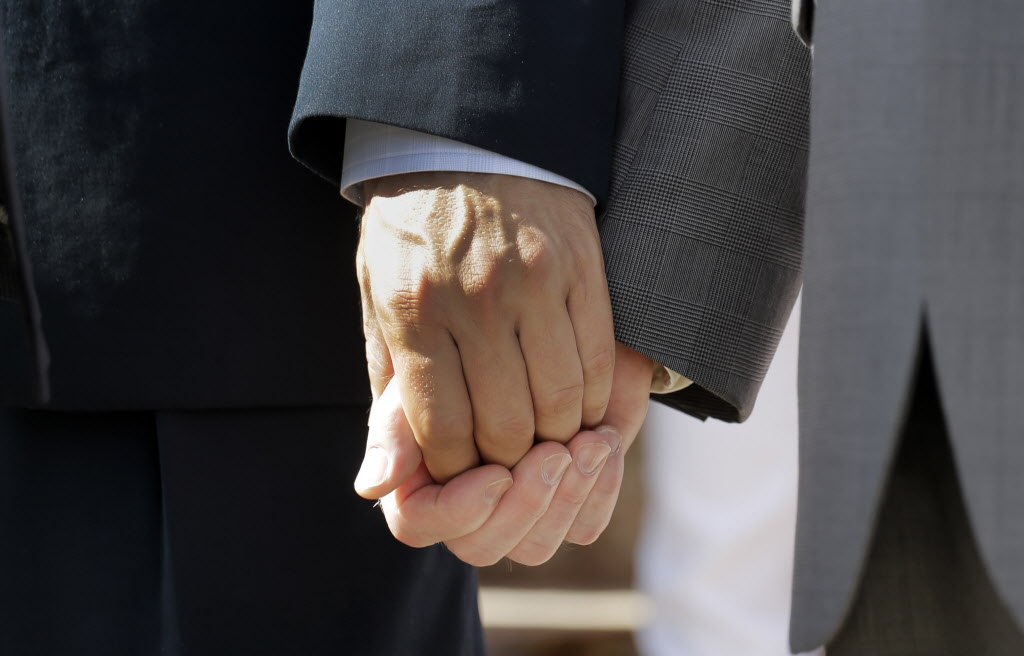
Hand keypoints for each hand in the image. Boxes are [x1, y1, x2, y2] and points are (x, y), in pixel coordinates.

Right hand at [354, 342, 653, 565]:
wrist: (543, 304)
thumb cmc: (471, 328)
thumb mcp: (431, 358)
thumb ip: (400, 422)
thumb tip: (373, 485)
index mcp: (418, 474)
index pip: (421, 524)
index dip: (458, 509)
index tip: (497, 473)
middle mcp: (466, 503)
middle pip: (481, 547)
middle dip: (523, 505)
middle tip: (557, 452)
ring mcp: (518, 507)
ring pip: (537, 545)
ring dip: (565, 498)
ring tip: (589, 440)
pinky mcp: (570, 500)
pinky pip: (586, 525)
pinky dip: (599, 488)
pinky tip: (604, 440)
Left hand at [357, 172, 614, 482]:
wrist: (462, 138)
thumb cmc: (412, 230)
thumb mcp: (376, 299)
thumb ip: (385, 389)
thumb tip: (378, 484)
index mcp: (413, 312)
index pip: (443, 431)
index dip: (456, 471)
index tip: (462, 472)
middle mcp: (474, 302)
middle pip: (506, 429)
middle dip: (507, 466)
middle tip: (507, 463)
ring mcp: (533, 284)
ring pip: (559, 404)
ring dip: (555, 438)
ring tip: (543, 436)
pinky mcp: (579, 269)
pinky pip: (597, 362)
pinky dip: (590, 400)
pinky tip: (576, 403)